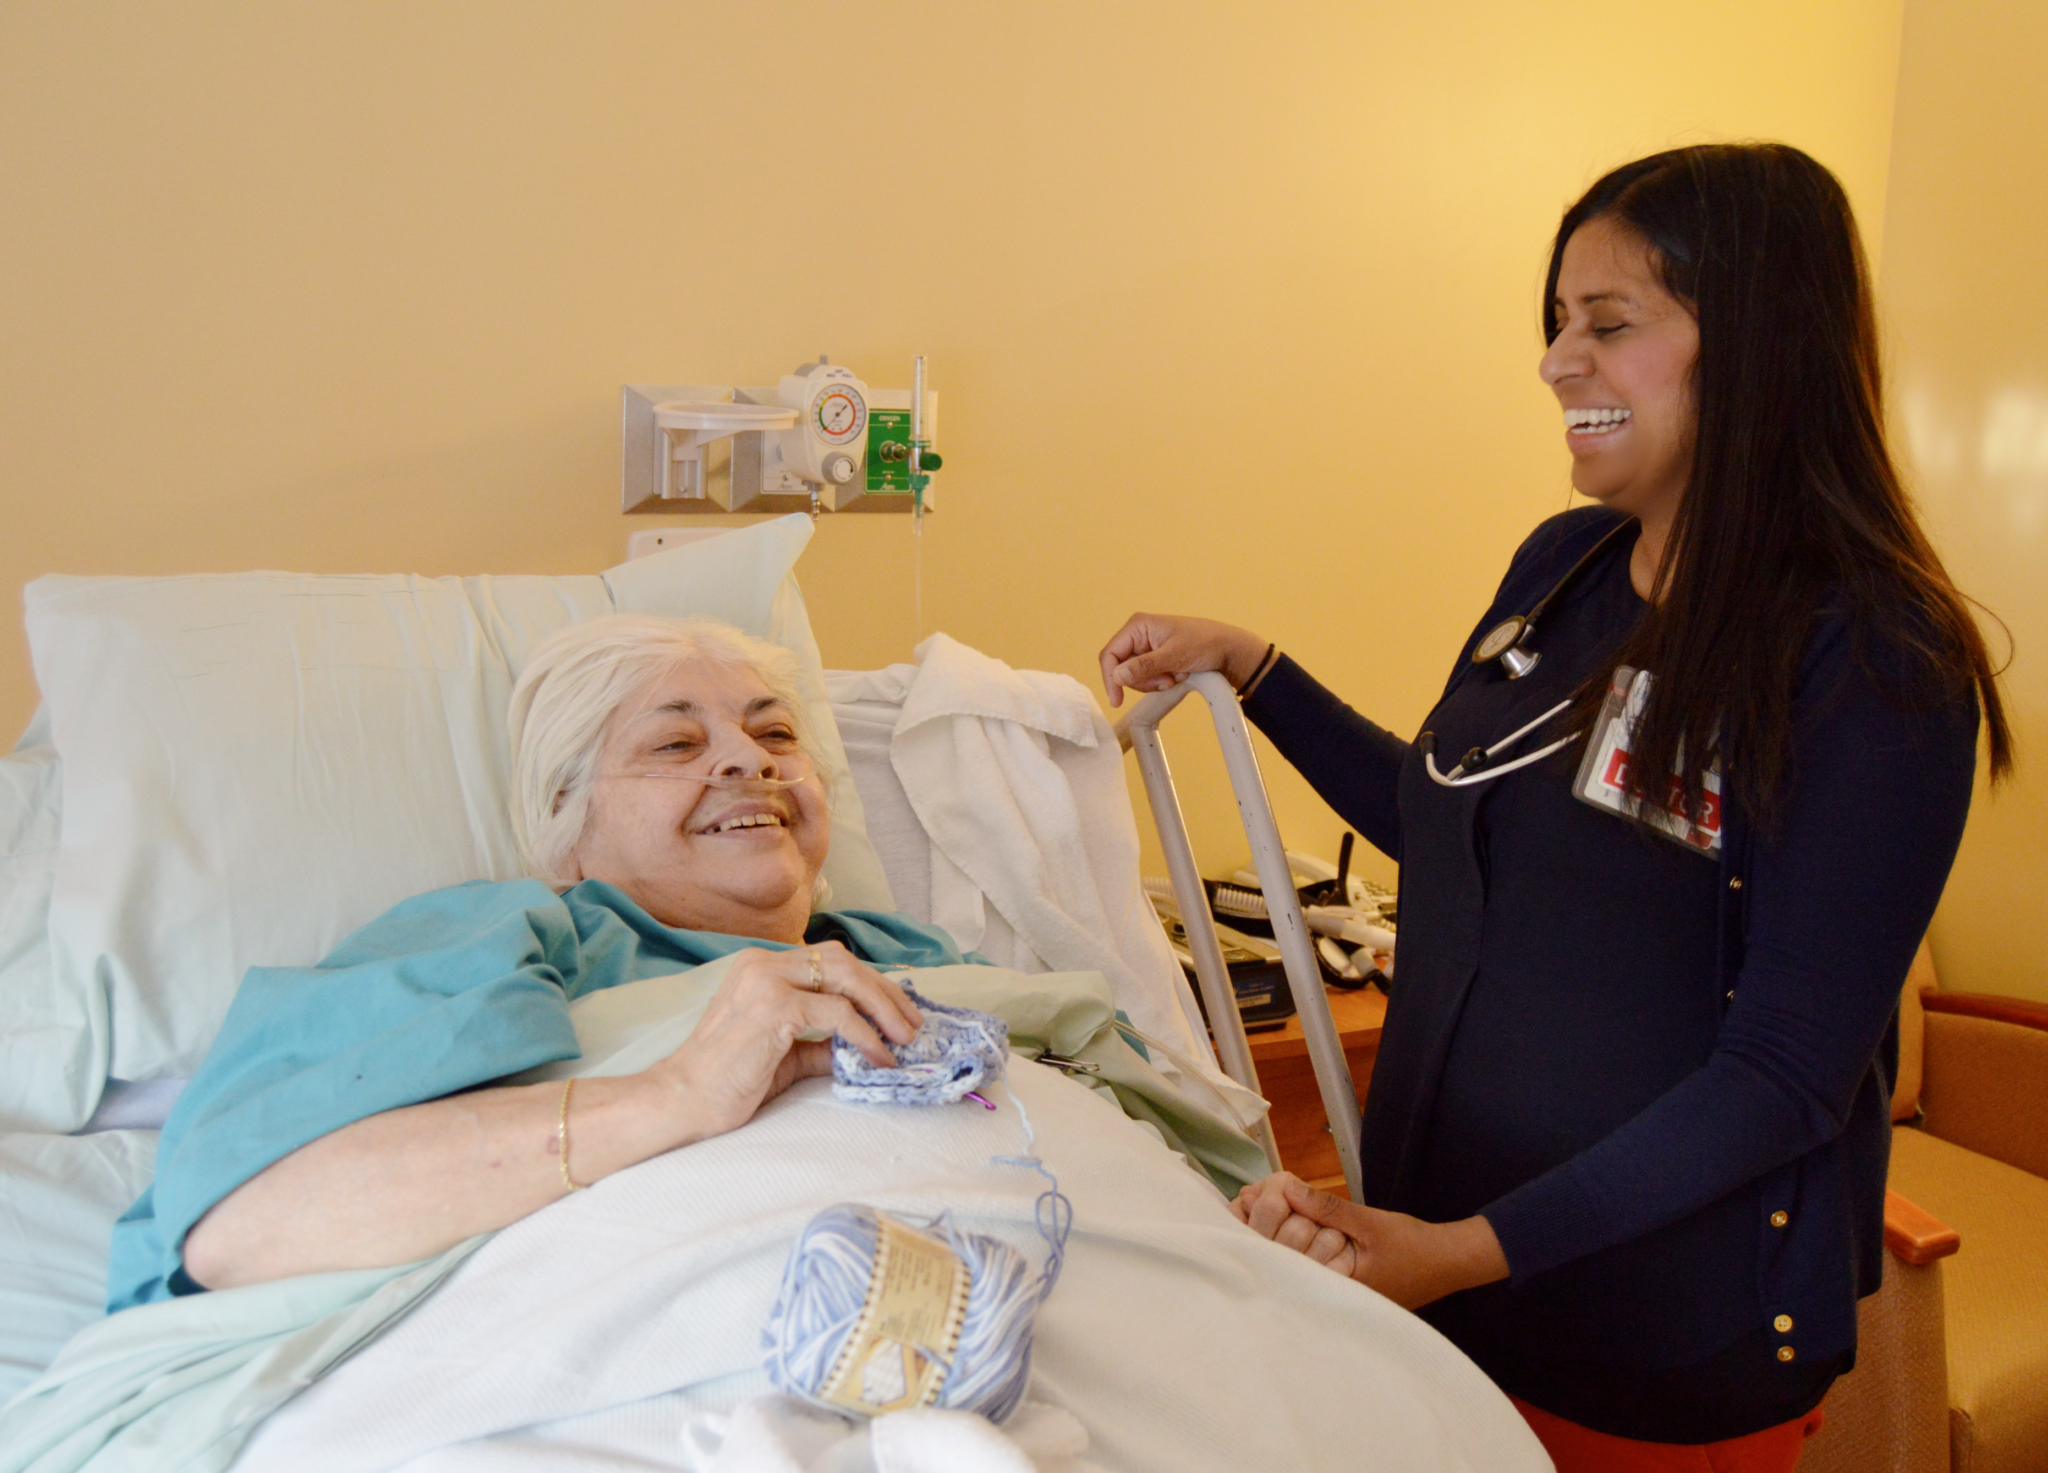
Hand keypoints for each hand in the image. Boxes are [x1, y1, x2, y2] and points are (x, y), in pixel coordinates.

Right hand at [648, 942, 922, 1141]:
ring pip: (846, 978)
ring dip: (884, 1007)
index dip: (870, 982)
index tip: (898, 1010)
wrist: (681, 1100)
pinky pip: (838, 1014)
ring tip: (905, 1038)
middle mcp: (764, 964)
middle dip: (885, 990)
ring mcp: (767, 982)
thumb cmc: (727, 1081)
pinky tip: (879, 1056)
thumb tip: (864, 1046)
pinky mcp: (774, 1008)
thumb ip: (820, 1044)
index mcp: (761, 967)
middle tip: (912, 1023)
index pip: (830, 960)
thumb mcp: (784, 1055)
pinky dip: (866, 1034)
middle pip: (843, 961)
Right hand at [1097, 613, 1269, 707]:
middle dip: (1144, 680)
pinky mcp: (1155, 657)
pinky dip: (1162, 681)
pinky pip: (1148, 677)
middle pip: (1122, 669)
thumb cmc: (1205, 643)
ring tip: (1176, 675)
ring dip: (1156, 682)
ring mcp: (1147, 646)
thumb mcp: (1174, 656)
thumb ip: (1144, 666)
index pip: (1110, 655)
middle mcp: (1139, 634)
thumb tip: (1117, 676)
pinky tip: (1179, 674)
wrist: (1229, 648)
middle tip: (1167, 681)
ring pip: (1135, 676)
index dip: (1111, 678)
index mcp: (1138, 626)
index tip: (1117, 700)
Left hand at [1231, 1172, 1509, 1308]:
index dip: (1261, 1233)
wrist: (1449, 1262)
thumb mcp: (1369, 1222)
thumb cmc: (1414, 1246)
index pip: (1286, 1263)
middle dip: (1262, 1231)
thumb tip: (1288, 1187)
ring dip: (1276, 1233)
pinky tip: (1286, 1217)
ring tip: (1256, 1203)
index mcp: (1336, 1289)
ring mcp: (1335, 1293)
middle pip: (1283, 1264)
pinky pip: (1310, 1261)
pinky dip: (1296, 1241)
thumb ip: (1329, 1208)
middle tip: (1242, 1199)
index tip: (1244, 1203)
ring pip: (1295, 1262)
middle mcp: (1330, 1297)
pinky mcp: (1341, 1283)